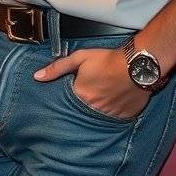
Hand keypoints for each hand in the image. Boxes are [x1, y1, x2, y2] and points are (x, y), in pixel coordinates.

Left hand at [34, 47, 150, 119]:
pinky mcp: (124, 117)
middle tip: (93, 90)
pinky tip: (116, 99)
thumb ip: (57, 68)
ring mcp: (109, 115)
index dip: (73, 94)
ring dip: (99, 107)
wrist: (137, 63)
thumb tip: (37, 76)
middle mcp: (93, 110)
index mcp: (80, 96)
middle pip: (84, 110)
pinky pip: (115, 118)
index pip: (69, 102)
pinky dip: (113, 110)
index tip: (78, 89)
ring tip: (105, 94)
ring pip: (99, 115)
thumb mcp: (80, 58)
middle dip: (86, 102)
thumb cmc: (109, 59)